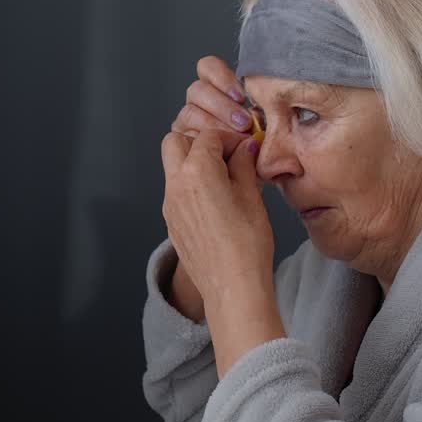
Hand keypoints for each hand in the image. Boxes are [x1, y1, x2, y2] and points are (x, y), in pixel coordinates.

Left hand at [161, 130, 282, 375]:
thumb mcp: (252, 197)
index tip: (246, 147)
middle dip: (200, 141)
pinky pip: (176, 191)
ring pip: (173, 167)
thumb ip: (244, 165)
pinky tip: (216, 200)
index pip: (208, 136)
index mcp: (197, 171)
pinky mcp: (171, 221)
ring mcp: (169, 204)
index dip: (230, 137)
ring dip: (194, 163)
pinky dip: (191, 185)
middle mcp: (176, 184)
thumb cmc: (247, 242)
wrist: (231, 285)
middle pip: (175, 142)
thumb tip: (244, 148)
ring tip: (224, 178)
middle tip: (226, 155)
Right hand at [171, 55, 253, 157]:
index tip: (242, 97)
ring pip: (190, 112)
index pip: (207, 67)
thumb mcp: (262, 125)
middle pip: (198, 90)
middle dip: (222, 106)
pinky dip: (202, 143)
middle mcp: (197, 102)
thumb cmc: (256, 148)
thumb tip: (259, 105)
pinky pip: (184, 136)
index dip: (222, 77)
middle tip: (244, 123)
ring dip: (214, 125)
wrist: (247, 178)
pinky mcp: (180, 141)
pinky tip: (219, 151)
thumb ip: (258, 111)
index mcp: (216, 89)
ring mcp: (186, 121)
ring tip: (236, 140)